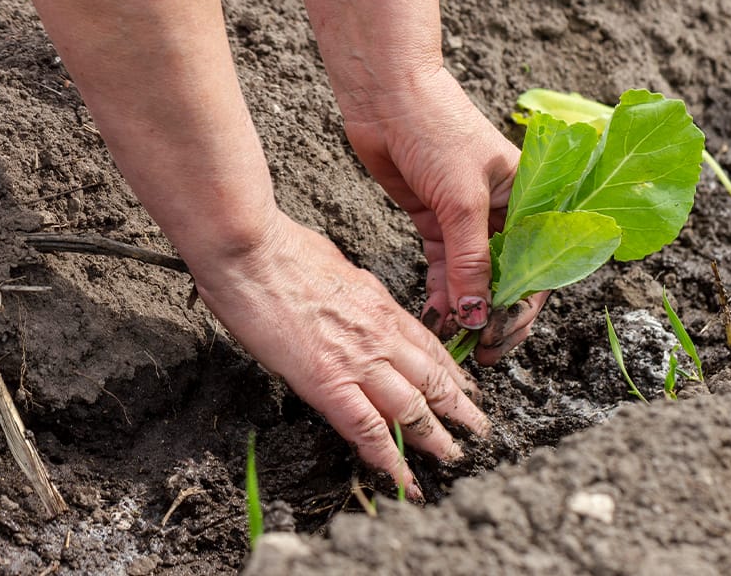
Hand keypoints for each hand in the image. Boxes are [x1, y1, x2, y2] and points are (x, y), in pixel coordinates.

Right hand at [188, 211, 487, 500]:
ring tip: (455, 458)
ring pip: (413, 407)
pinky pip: (369, 428)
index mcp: (380, 305)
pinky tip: (404, 479)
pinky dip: (390, 458)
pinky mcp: (329, 382)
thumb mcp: (339, 267)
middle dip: (460, 408)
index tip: (467, 388)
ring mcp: (360, 360)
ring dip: (437, 438)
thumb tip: (355, 297)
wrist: (251, 252)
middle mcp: (380, 334)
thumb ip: (356, 290)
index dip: (453, 371)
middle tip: (479, 429)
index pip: (429, 345)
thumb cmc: (281, 252)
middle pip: (433, 378)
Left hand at [339, 67, 543, 358]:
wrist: (386, 96)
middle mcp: (505, 213)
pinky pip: (445, 269)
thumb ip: (471, 261)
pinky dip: (440, 293)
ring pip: (475, 279)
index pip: (540, 266)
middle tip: (481, 352)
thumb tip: (478, 315)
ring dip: (465, 310)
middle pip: (510, 279)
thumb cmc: (437, 129)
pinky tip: (434, 316)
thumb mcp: (462, 200)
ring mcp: (468, 220)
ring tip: (454, 341)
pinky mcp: (436, 222)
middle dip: (496, 317)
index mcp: (530, 200)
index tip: (502, 337)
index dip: (523, 307)